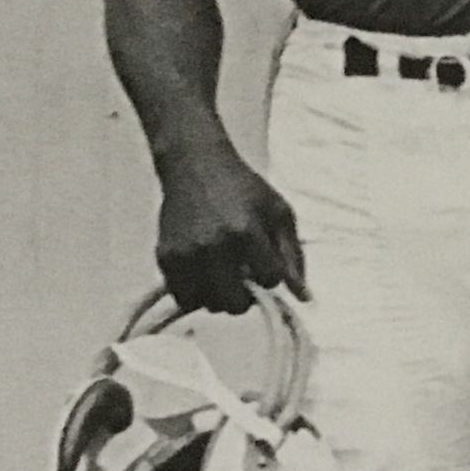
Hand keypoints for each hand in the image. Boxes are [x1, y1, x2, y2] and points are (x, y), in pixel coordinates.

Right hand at [155, 141, 307, 315]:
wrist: (194, 165)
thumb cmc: (243, 189)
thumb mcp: (278, 212)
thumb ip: (293, 256)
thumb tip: (304, 298)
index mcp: (246, 231)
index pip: (269, 280)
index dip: (271, 274)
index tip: (264, 262)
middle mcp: (214, 246)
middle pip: (236, 304)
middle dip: (246, 296)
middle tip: (244, 278)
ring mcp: (186, 254)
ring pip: (209, 304)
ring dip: (220, 296)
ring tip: (223, 274)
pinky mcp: (165, 257)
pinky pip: (184, 297)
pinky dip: (196, 292)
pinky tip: (204, 273)